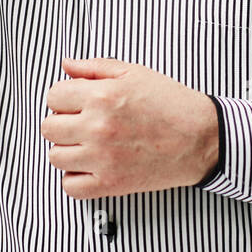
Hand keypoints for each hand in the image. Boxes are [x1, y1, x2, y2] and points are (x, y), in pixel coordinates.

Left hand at [42, 57, 219, 198]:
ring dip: (67, 149)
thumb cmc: (173, 105)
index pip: (54, 96)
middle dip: (62, 121)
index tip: (74, 101)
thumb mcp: (135, 73)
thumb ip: (96, 67)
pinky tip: (91, 165)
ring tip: (87, 143)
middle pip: (49, 127)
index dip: (64, 96)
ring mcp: (102, 158)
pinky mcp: (110, 184)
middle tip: (81, 121)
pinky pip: (70, 186)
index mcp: (102, 96)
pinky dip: (76, 177)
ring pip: (55, 157)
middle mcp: (97, 127)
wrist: (202, 138)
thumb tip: (68, 65)